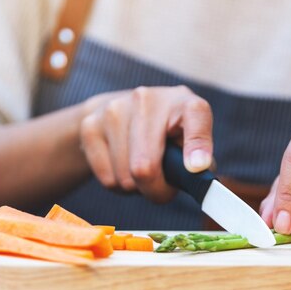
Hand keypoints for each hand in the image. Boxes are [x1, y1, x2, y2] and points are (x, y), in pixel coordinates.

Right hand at [78, 86, 212, 201]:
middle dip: (156, 190)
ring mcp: (115, 109)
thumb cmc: (166, 132)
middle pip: (145, 167)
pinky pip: (106, 178)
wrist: (120, 110)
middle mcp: (148, 99)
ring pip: (124, 178)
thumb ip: (200, 163)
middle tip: (161, 189)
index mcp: (183, 102)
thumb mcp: (189, 140)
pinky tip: (122, 166)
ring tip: (141, 170)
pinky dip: (117, 185)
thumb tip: (196, 172)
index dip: (197, 145)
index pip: (195, 116)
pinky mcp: (90, 125)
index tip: (196, 167)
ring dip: (135, 187)